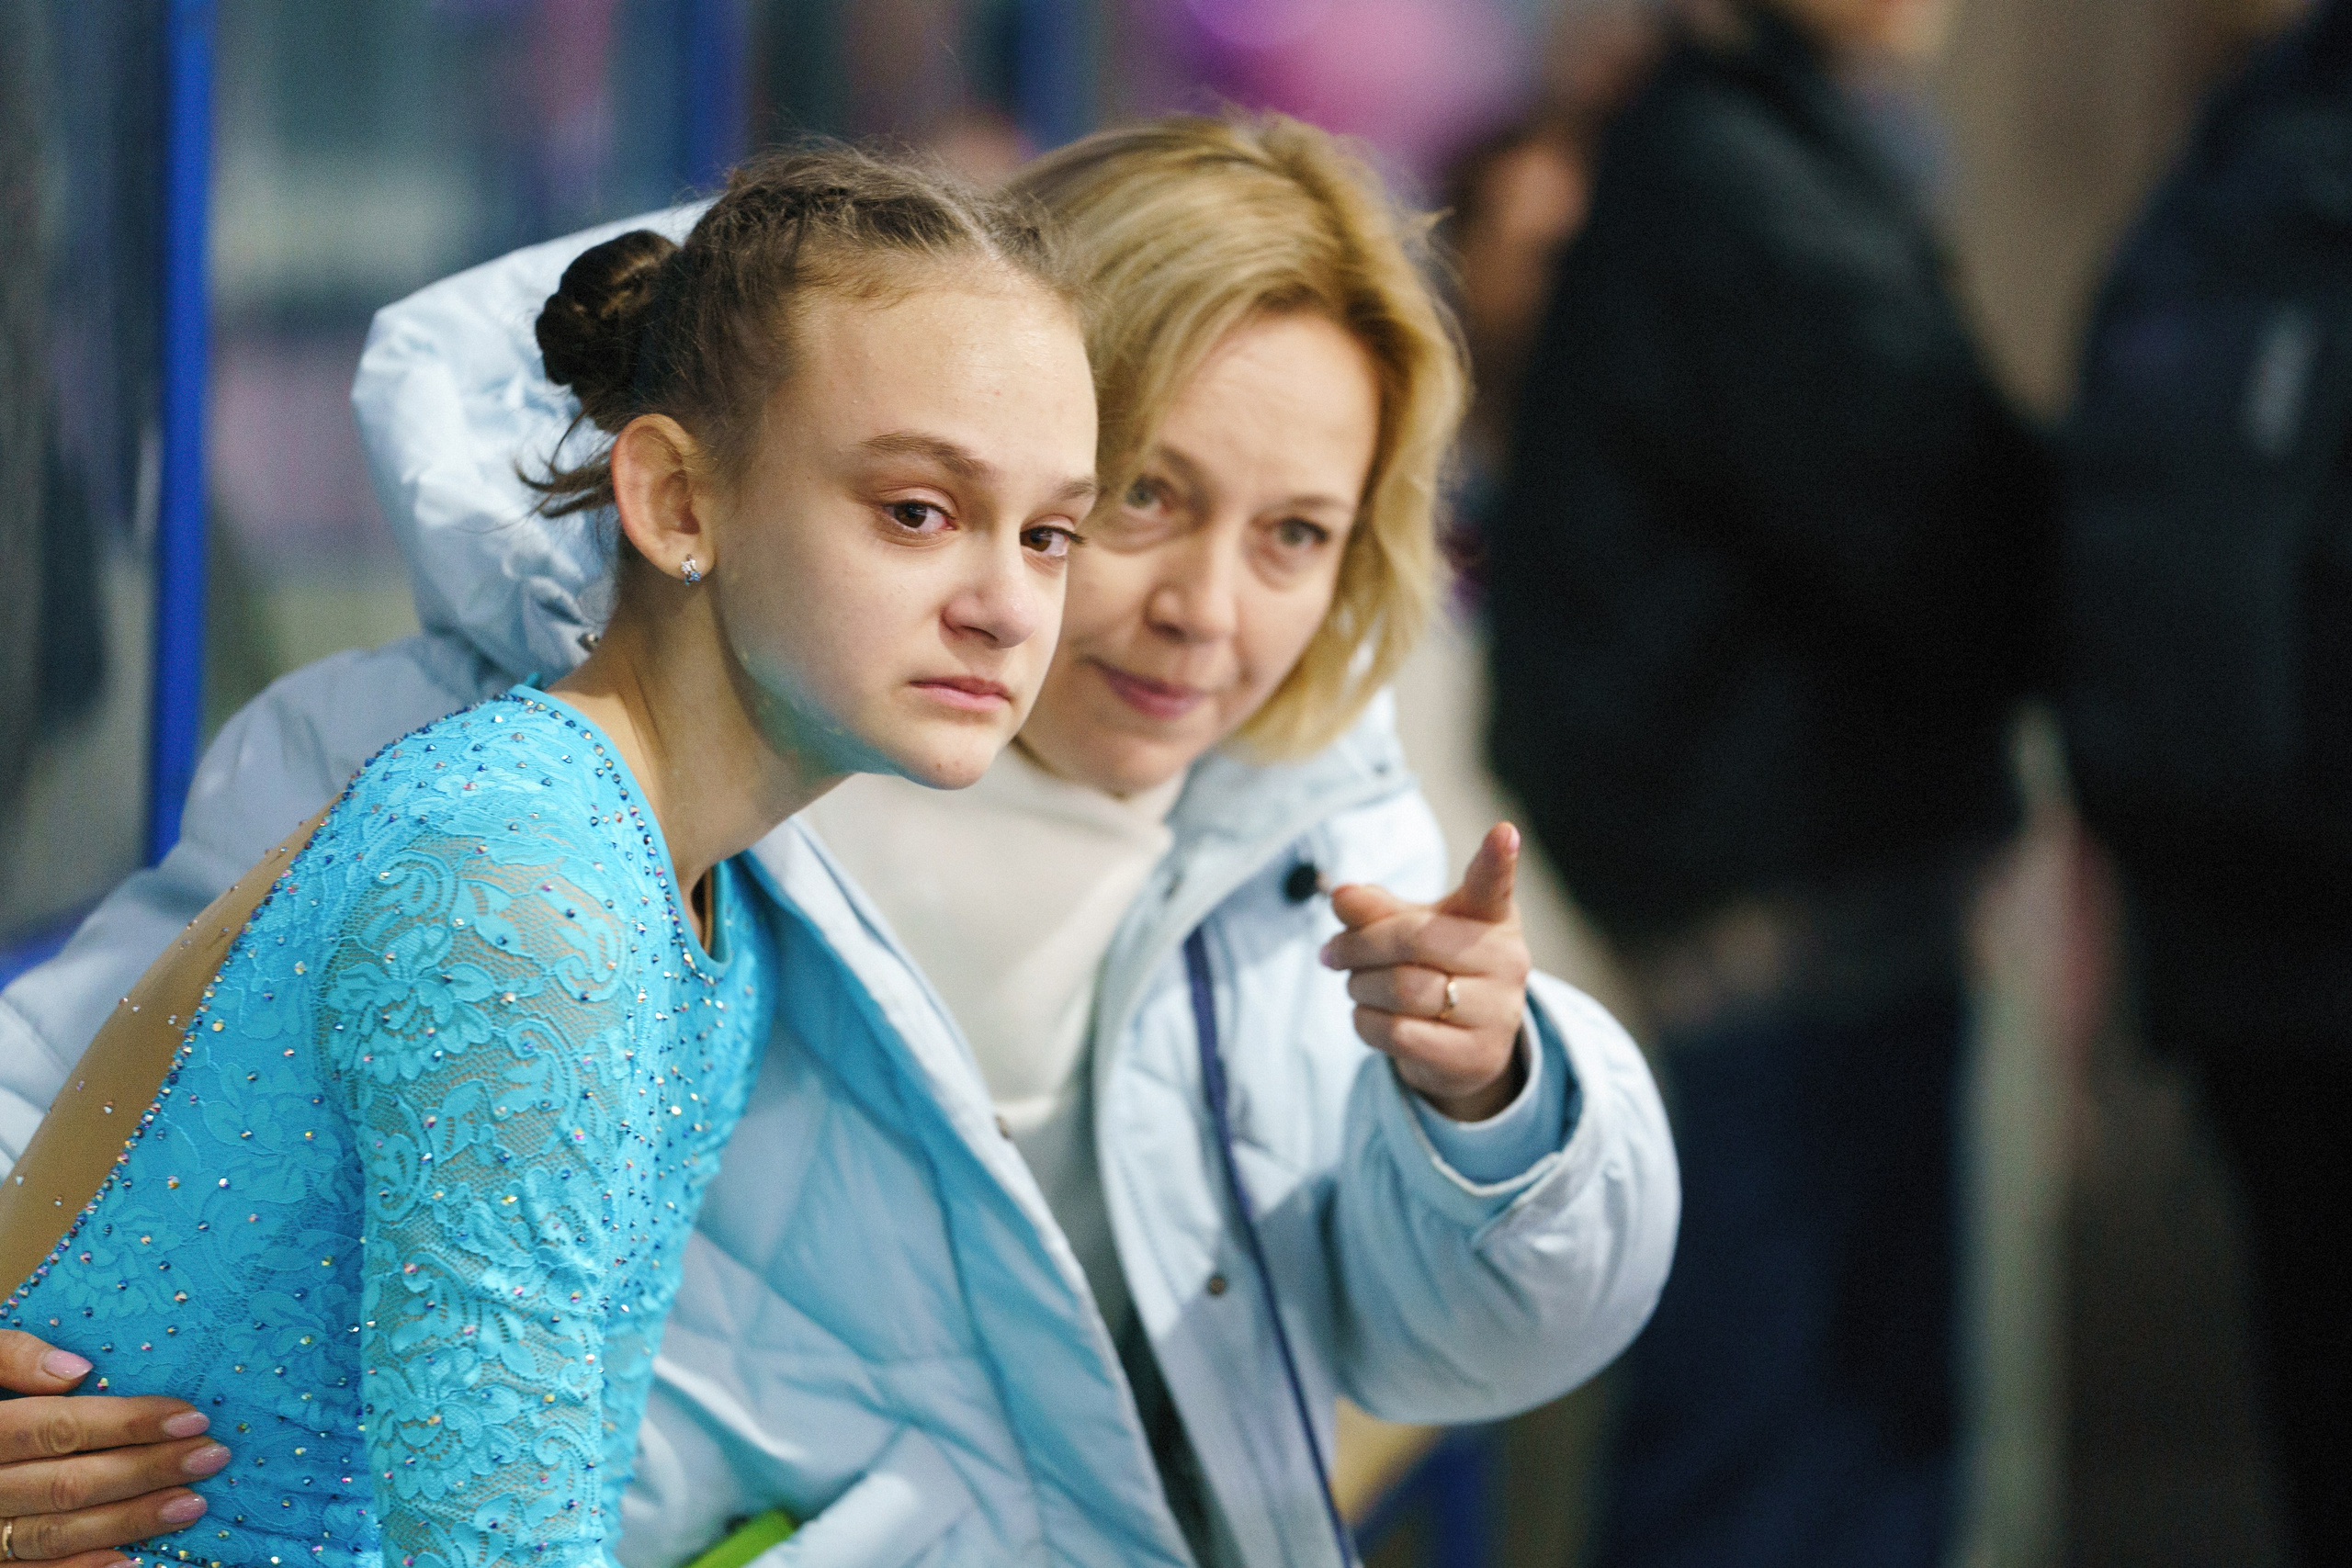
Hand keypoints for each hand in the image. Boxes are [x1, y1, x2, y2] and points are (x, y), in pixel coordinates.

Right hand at [0, 1331, 228, 1566]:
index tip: (191, 1416)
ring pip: (52, 1534)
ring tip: (192, 1504)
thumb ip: (6, 1356)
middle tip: (211, 1457)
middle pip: (65, 1484)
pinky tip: (130, 1562)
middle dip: (146, 1471)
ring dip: (128, 1522)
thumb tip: (76, 1371)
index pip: (56, 1428)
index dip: (126, 1423)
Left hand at [1320, 823, 1532, 1121]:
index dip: (1498, 858)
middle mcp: (1507, 960)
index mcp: (1492, 916)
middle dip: (1357, 945)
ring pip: (1402, 989)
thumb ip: (1377, 909)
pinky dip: (1366, 1021)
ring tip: (1354, 985)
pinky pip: (1399, 1033)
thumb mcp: (1410, 931)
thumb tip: (1340, 895)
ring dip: (1359, 986)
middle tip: (1330, 952)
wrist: (1463, 1047)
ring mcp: (1498, 1011)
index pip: (1495, 884)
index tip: (1504, 832)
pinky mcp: (1476, 1056)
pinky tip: (1367, 1015)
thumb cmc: (1435, 970)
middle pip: (1413, 939)